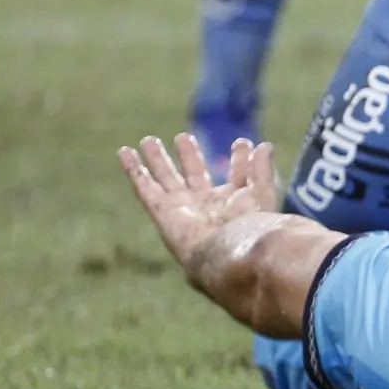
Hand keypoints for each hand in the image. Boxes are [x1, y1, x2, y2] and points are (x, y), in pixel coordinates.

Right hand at [118, 134, 277, 269]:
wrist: (227, 252)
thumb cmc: (248, 225)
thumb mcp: (260, 191)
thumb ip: (262, 168)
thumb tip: (264, 145)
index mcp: (233, 204)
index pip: (236, 177)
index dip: (240, 160)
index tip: (242, 143)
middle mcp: (205, 205)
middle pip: (194, 174)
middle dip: (189, 156)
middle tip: (183, 137)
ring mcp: (181, 207)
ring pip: (166, 178)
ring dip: (157, 159)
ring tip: (149, 140)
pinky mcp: (161, 210)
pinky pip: (144, 186)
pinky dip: (133, 169)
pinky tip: (124, 152)